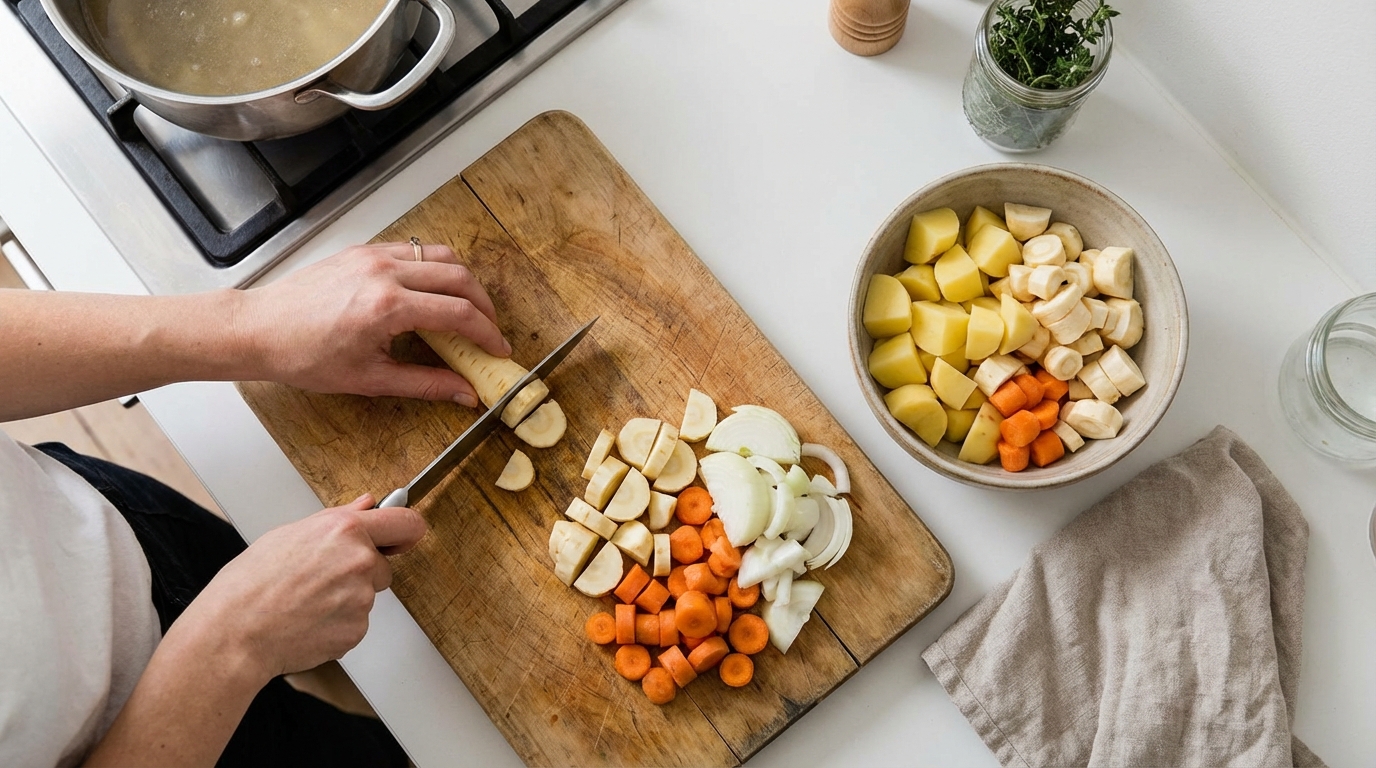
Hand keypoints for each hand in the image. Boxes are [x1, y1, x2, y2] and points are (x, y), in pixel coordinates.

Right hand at [179, 495, 426, 681]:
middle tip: (320, 579)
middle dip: (360, 571)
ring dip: (346, 599)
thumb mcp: (289, 534)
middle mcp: (360, 562)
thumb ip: (338, 518)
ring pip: (366, 596)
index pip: (406, 523)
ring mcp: (361, 598)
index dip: (404, 530)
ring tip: (305, 601)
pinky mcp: (357, 630)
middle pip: (382, 566)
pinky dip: (338, 624)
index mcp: (345, 530)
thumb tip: (367, 504)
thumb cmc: (250, 584)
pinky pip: (356, 623)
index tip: (401, 537)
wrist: (234, 633)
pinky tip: (308, 620)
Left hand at [234, 242, 510, 405]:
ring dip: (462, 280)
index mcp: (388, 307)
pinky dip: (433, 267)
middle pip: (459, 277)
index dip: (487, 333)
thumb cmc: (303, 356)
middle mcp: (385, 273)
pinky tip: (431, 291)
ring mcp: (373, 256)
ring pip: (440, 255)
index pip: (458, 313)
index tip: (497, 349)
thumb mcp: (369, 379)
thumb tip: (464, 393)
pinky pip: (413, 250)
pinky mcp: (362, 250)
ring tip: (467, 307)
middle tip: (488, 329)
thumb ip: (425, 384)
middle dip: (483, 305)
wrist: (259, 330)